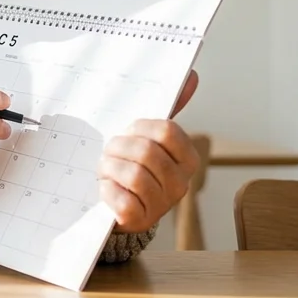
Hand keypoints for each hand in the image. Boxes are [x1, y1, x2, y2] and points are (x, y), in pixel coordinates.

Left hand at [101, 70, 200, 232]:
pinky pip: (122, 200)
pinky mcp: (140, 221)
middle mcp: (181, 183)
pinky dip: (107, 192)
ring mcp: (162, 204)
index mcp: (187, 158)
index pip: (167, 130)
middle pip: (146, 151)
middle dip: (118, 148)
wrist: (115, 206)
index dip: (139, 127)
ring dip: (109, 168)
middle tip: (109, 153)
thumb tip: (193, 77)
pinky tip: (105, 190)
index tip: (127, 131)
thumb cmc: (131, 165)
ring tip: (105, 170)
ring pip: (132, 174)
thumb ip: (169, 109)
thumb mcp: (148, 137)